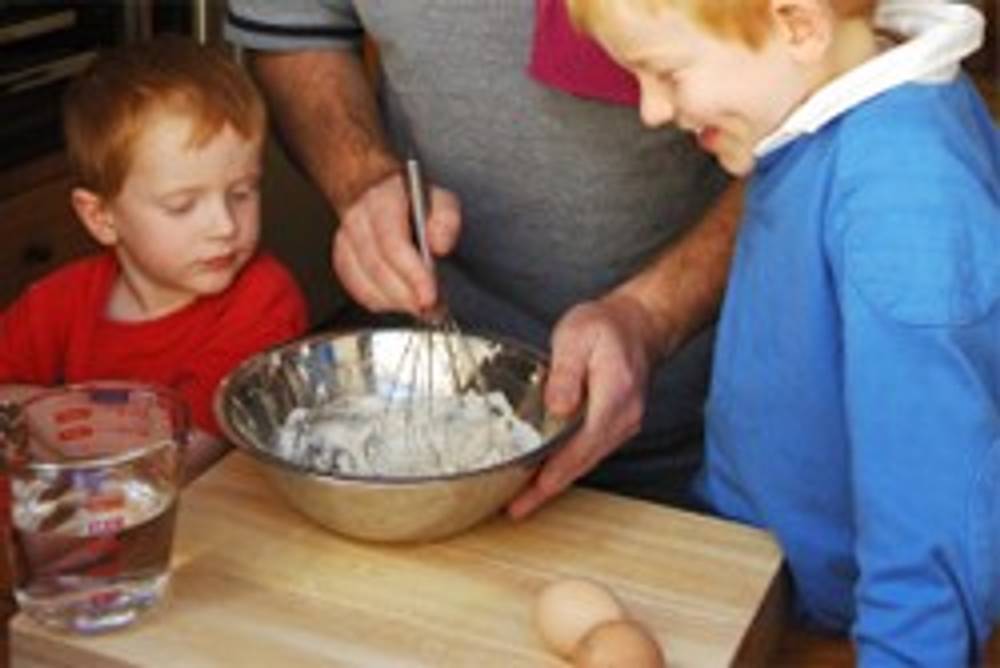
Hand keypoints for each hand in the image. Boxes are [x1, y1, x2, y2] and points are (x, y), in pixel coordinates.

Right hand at [332, 172, 461, 315]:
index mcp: (382, 199)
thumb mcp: (440, 200)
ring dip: (393, 301)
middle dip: (406, 295)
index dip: (411, 274)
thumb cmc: (414, 201)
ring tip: (419, 307)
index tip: (429, 297)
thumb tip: (439, 245)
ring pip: (363, 281)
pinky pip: (355, 287)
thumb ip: (445, 220)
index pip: (393, 242)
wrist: (383, 195)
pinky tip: (398, 303)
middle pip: (377, 266)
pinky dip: (378, 301)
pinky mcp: (341, 257)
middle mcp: (358, 218)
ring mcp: (345, 238)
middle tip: (431, 308)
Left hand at [507, 293, 658, 518]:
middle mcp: (623, 418)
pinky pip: (588, 452)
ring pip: (585, 461)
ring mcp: (623, 424)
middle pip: (581, 463)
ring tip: (522, 498)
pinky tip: (545, 472)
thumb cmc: (607, 327)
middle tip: (515, 508)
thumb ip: (566, 372)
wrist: (639, 324)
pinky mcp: (616, 425)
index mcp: (613, 397)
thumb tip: (557, 406)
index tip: (530, 493)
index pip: (580, 446)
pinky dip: (566, 466)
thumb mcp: (577, 336)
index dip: (553, 474)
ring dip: (555, 481)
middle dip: (547, 489)